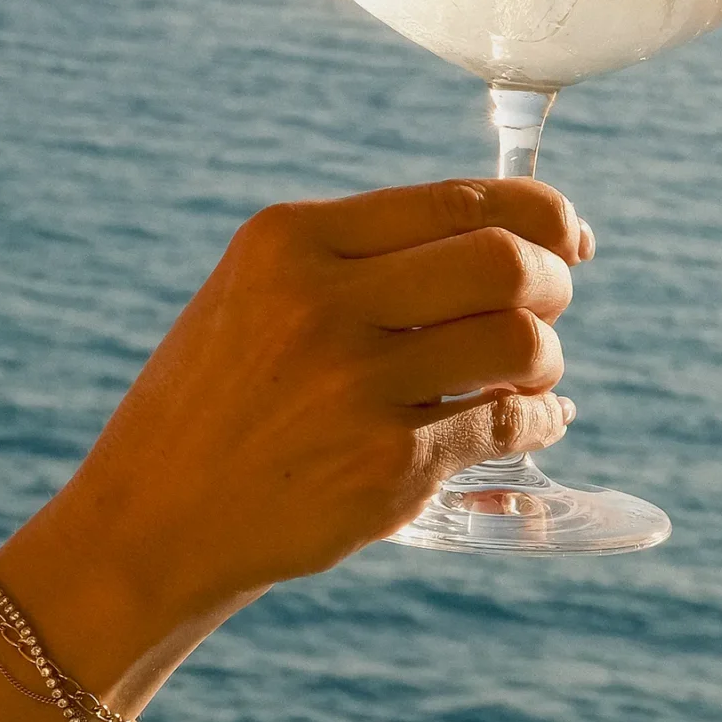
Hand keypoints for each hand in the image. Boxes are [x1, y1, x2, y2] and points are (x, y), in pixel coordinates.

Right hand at [1, 178, 592, 651]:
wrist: (152, 522)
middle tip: (553, 302)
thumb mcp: (261, 292)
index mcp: (290, 240)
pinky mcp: (387, 466)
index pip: (457, 200)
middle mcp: (322, 303)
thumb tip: (518, 235)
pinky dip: (540, 420)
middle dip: (553, 281)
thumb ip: (367, 257)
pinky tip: (535, 421)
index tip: (569, 233)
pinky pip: (507, 424)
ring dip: (547, 357)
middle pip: (505, 261)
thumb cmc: (222, 398)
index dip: (540, 212)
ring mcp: (356, 387)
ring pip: (521, 342)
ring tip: (531, 372)